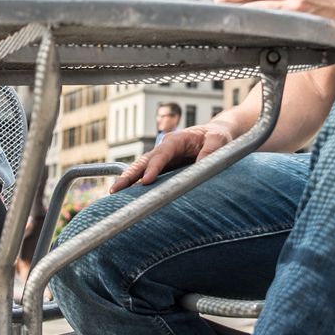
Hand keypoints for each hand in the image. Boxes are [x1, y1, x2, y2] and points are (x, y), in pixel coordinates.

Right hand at [112, 123, 231, 191]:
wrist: (216, 136)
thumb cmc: (218, 136)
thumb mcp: (219, 140)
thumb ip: (211, 151)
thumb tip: (200, 166)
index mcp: (176, 140)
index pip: (161, 155)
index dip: (153, 168)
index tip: (145, 181)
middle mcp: (165, 149)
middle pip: (143, 162)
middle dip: (128, 176)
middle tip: (115, 189)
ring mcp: (162, 160)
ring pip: (141, 170)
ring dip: (127, 181)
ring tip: (114, 194)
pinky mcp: (164, 170)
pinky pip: (148, 177)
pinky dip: (136, 186)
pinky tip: (128, 198)